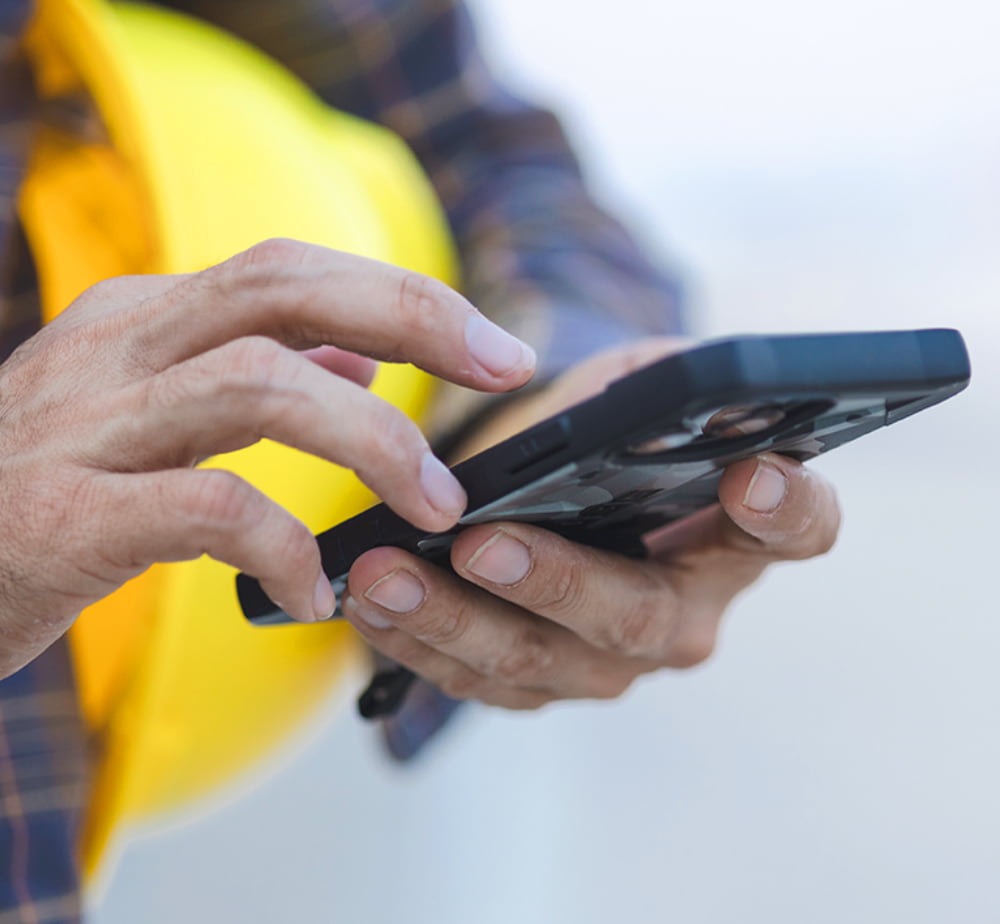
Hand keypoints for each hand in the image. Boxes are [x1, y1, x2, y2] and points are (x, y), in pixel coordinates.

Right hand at [0, 239, 534, 676]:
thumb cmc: (47, 489)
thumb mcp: (152, 406)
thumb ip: (255, 368)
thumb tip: (359, 348)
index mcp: (147, 320)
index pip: (295, 270)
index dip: (408, 297)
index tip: (495, 346)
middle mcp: (118, 350)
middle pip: (285, 289)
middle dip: (415, 319)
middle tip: (502, 371)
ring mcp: (84, 426)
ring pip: (258, 384)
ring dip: (370, 441)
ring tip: (432, 505)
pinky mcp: (62, 515)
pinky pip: (204, 508)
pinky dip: (280, 544)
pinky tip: (314, 587)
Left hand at [341, 339, 840, 708]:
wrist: (551, 498)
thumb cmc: (598, 437)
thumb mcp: (629, 390)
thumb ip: (652, 384)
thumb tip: (663, 383)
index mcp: (731, 535)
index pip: (796, 528)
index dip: (787, 508)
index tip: (753, 473)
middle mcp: (684, 613)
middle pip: (638, 619)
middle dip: (556, 582)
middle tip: (487, 542)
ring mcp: (608, 661)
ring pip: (540, 663)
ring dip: (456, 621)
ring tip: (385, 575)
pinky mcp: (539, 683)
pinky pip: (480, 681)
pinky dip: (419, 643)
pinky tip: (370, 604)